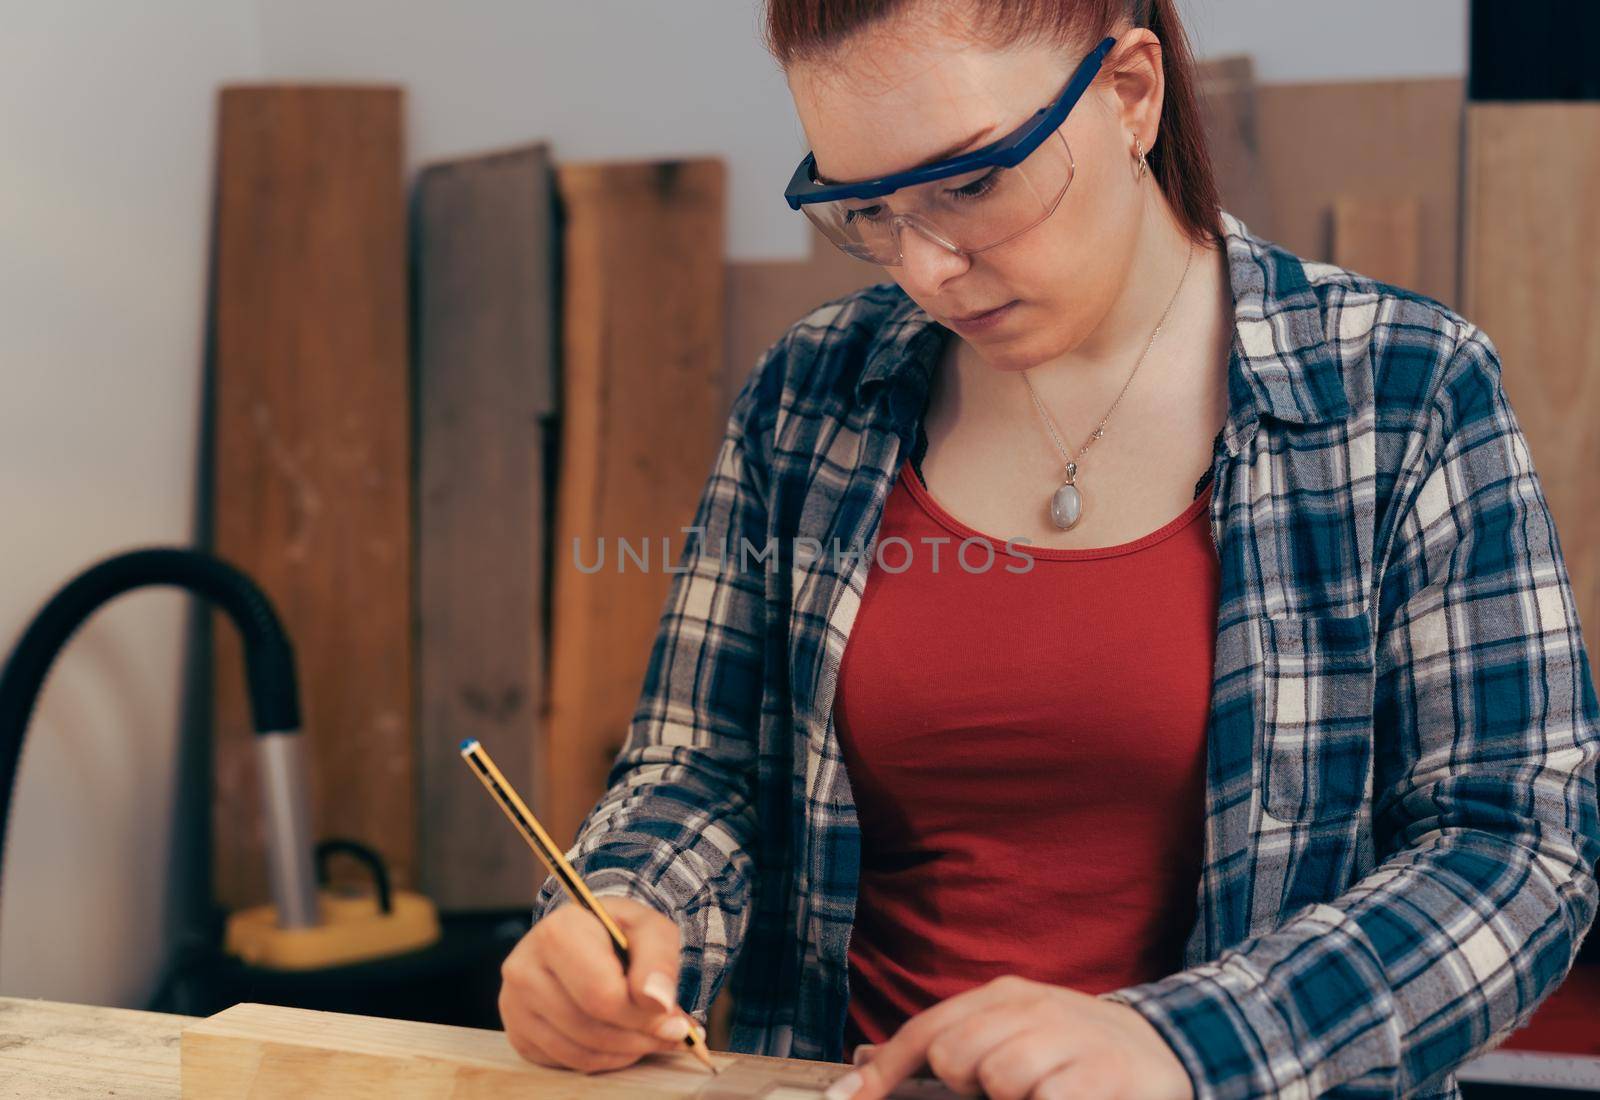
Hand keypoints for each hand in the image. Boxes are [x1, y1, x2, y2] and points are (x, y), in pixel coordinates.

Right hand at [499, 896, 693, 1073]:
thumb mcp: (649, 929)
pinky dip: (604, 1060)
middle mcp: (524, 967)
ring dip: (627, 1051)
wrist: (584, 937)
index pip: (600, 995)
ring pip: (580, 1051)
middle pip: (591, 1027)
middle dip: (640, 1036)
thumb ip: (659, 961)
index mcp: (557, 932)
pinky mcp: (518, 1033)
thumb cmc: (618, 933)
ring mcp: (514, 1004)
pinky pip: (567, 1063)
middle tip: (671, 1032)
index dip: (643, 1015)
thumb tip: (658, 1003)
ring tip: (650, 1034)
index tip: (675, 1018)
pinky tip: (622, 1039)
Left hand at [830, 975, 1193, 1099]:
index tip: (848, 1099)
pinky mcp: (1101, 1078)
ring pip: (999, 1078)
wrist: (1165, 1049)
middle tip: (1002, 1090)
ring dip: (1012, 1098)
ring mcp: (1069, 1040)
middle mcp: (1034, 1008)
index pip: (928, 1029)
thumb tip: (864, 1064)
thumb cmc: (1072, 1051)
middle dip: (968, 1084)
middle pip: (956, 1055)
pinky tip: (1062, 1099)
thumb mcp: (1009, 1033)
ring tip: (1042, 1091)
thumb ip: (941, 1045)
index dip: (886, 1070)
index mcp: (1005, 995)